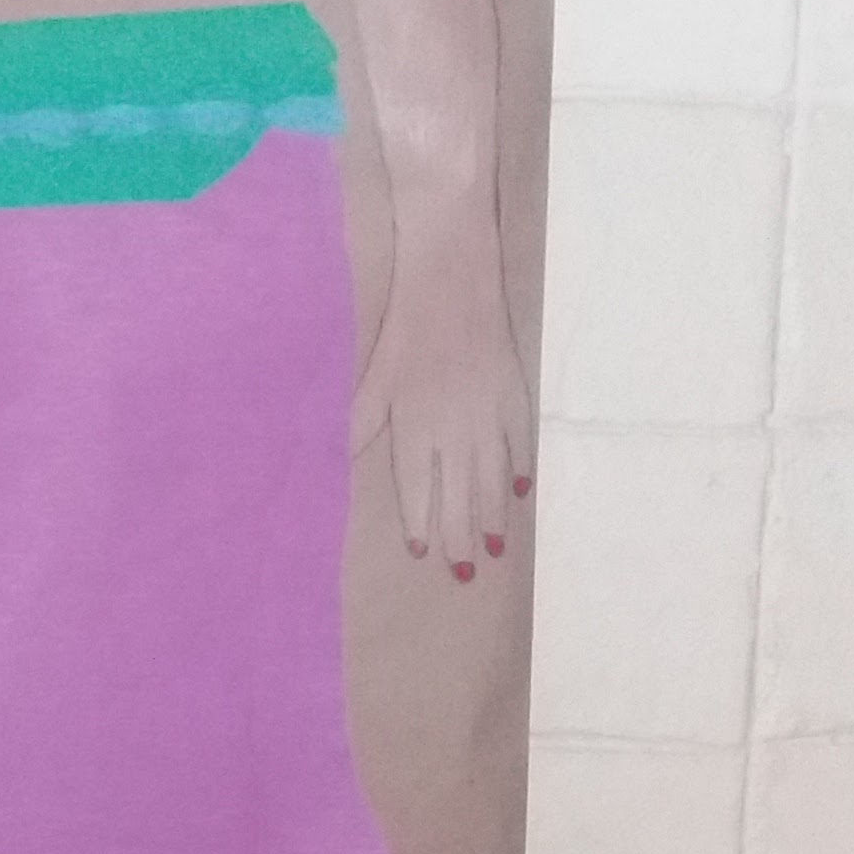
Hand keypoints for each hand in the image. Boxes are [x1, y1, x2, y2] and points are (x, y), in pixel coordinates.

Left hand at [353, 242, 533, 578]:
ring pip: (493, 478)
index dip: (420, 524)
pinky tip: (522, 493)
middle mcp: (454, 431)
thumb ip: (356, 426)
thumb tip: (331, 462)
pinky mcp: (514, 396)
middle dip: (462, 536)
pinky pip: (519, 444)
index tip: (422, 552)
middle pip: (460, 496)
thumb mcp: (372, 382)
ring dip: (495, 515)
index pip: (419, 491)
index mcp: (416, 429)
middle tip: (467, 570)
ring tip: (497, 546)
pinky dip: (521, 469)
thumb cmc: (405, 332)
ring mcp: (488, 416)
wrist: (452, 283)